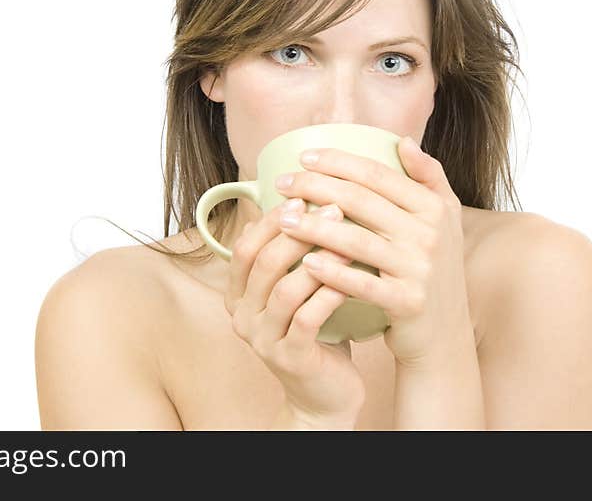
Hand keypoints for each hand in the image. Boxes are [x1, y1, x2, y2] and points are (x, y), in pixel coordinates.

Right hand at [225, 199, 365, 424]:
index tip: (303, 197)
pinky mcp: (290, 359)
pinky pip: (309, 318)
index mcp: (237, 295)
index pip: (244, 248)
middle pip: (263, 263)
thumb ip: (287, 257)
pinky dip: (330, 293)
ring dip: (318, 259)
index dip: (271, 221)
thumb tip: (295, 203)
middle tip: (333, 209)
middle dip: (298, 232)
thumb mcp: (293, 291)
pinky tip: (353, 276)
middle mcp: (242, 317)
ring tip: (350, 238)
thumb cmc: (314, 332)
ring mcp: (263, 340)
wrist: (324, 395)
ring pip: (285, 289)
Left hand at [273, 136, 472, 368]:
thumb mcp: (445, 220)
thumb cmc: (434, 271)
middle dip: (315, 187)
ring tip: (281, 219)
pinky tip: (305, 262)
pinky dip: (331, 271)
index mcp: (435, 207)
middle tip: (282, 184)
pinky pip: (361, 282)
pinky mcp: (407, 302)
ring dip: (312, 227)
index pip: (378, 174)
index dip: (338, 162)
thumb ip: (429, 177)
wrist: (446, 334)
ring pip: (354, 239)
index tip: (304, 157)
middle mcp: (430, 234)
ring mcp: (419, 269)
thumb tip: (402, 141)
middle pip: (360, 201)